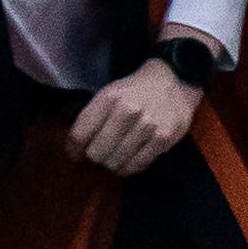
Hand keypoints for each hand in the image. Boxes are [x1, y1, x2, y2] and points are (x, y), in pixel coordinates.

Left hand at [69, 42, 212, 175]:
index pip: (80, 134)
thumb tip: (76, 147)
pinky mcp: (162, 139)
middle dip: (94, 157)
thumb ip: (92, 116)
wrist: (174, 80)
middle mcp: (128, 112)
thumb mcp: (109, 93)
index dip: (73, 149)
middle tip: (98, 155)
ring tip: (114, 157)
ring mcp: (147, 127)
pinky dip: (128, 168)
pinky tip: (127, 161)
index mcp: (109, 98)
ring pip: (116, 163)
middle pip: (97, 153)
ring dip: (111, 164)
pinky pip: (137, 165)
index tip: (75, 154)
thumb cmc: (136, 89)